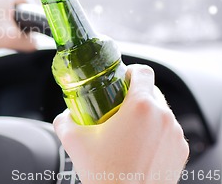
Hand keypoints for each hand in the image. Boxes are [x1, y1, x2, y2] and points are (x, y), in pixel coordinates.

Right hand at [53, 65, 188, 183]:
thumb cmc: (105, 175)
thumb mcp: (74, 141)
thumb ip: (65, 120)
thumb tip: (66, 115)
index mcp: (141, 107)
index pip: (143, 72)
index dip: (130, 72)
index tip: (120, 80)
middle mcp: (163, 118)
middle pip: (151, 91)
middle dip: (133, 96)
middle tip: (115, 108)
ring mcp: (175, 136)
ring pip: (160, 112)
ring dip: (144, 115)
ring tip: (125, 131)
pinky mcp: (180, 152)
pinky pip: (167, 132)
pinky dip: (154, 133)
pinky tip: (136, 146)